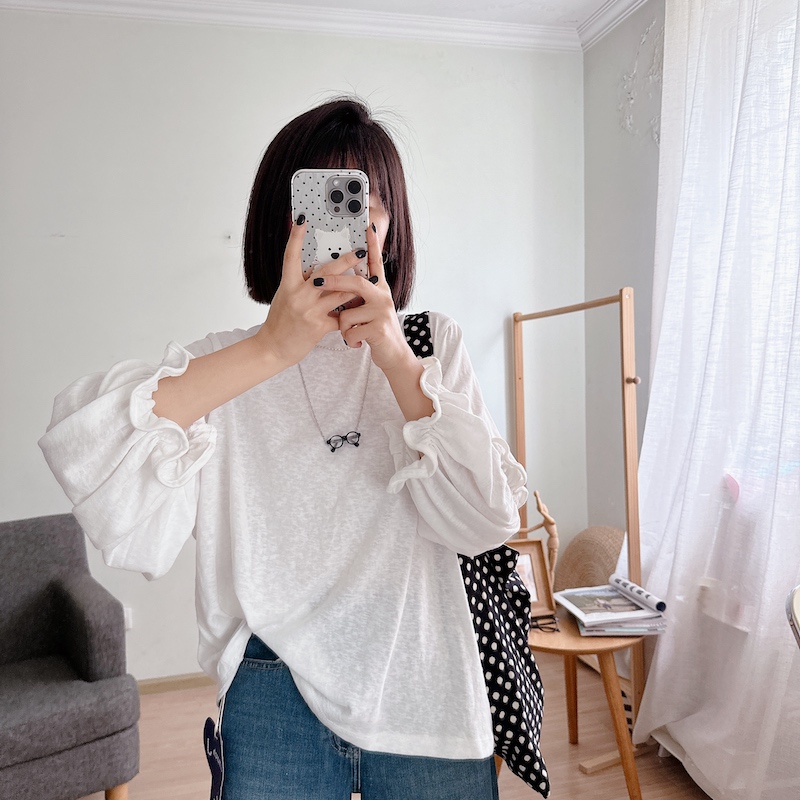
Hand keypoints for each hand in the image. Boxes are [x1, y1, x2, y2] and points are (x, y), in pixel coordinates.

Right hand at [254, 218, 365, 367]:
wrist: (273, 348)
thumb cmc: (280, 321)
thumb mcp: (286, 297)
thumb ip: (300, 284)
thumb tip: (318, 270)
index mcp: (288, 285)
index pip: (291, 256)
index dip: (296, 237)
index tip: (302, 219)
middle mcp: (298, 295)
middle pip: (326, 272)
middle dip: (345, 261)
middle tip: (360, 251)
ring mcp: (309, 311)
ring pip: (339, 293)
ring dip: (356, 286)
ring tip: (371, 279)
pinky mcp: (319, 326)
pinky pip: (341, 317)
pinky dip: (350, 313)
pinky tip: (360, 310)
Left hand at [315, 224, 412, 372]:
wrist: (395, 355)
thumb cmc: (376, 331)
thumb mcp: (370, 309)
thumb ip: (358, 295)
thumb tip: (338, 281)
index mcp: (379, 290)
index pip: (375, 263)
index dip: (372, 245)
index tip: (367, 227)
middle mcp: (383, 297)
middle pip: (356, 283)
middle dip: (334, 282)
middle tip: (315, 282)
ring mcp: (382, 312)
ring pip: (348, 313)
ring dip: (343, 326)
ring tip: (350, 332)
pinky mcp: (379, 328)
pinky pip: (351, 330)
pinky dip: (349, 338)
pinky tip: (357, 342)